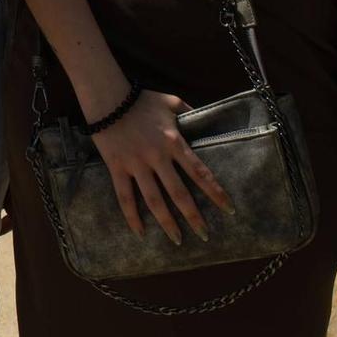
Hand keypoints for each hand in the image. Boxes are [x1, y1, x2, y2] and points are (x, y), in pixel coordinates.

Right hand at [88, 86, 231, 244]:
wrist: (107, 96)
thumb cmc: (140, 99)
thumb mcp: (171, 101)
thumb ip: (189, 111)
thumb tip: (204, 116)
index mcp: (174, 142)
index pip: (200, 173)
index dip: (216, 193)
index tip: (229, 210)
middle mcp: (158, 157)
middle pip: (179, 193)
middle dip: (194, 216)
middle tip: (205, 235)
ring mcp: (136, 164)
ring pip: (154, 200)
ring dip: (167, 222)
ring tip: (178, 240)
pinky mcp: (117, 167)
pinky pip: (125, 196)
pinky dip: (132, 216)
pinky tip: (140, 232)